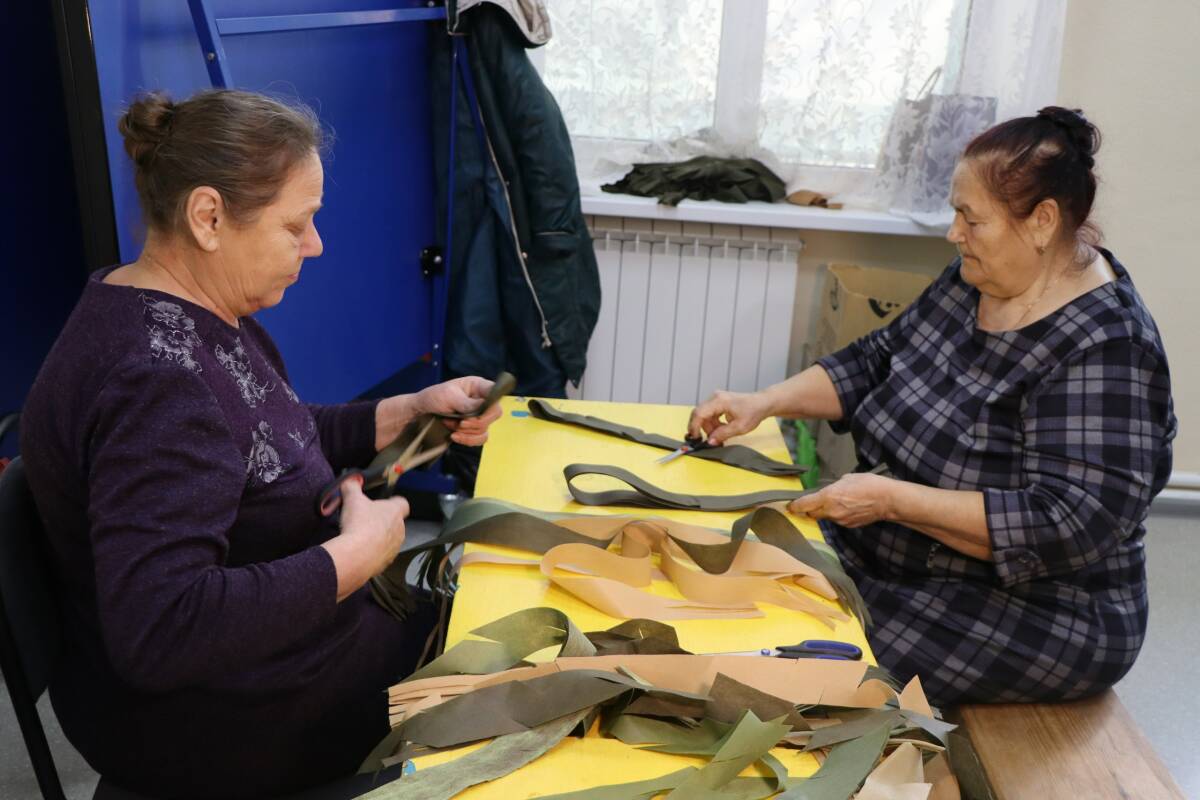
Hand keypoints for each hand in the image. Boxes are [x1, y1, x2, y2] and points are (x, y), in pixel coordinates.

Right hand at [329, 476, 408, 595]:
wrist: (357, 556)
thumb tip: (351, 481)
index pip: (402, 503)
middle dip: (382, 521)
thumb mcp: (352, 500)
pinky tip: (359, 551)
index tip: (382, 502)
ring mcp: (394, 548)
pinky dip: (372, 553)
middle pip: (395, 522)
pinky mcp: (386, 563)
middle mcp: (400, 530)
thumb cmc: (359, 525)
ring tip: (360, 537)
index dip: (393, 502)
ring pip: (389, 540)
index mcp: (395, 511)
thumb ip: (352, 487)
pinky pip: (381, 555)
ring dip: (378, 538)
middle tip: (365, 520)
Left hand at [413, 376, 501, 446]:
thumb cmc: (434, 397)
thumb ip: (467, 403)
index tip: (477, 412)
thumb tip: (484, 406)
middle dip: (475, 422)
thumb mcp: (448, 396)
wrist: (422, 411)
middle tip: (460, 422)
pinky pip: (480, 439)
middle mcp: (483, 401)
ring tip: (450, 424)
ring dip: (466, 431)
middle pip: (494, 414)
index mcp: (479, 387)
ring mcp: (480, 416)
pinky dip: (468, 440)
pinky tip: (454, 436)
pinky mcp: (475, 429)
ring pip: (485, 429)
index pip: (495, 393)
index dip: (491, 404)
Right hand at [688, 390, 773, 444]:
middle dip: (702, 429)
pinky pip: (710, 414)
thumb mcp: (739, 427)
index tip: (695, 438)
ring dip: (710, 427)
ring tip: (720, 435)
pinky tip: (722, 429)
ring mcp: (716, 398)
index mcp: (719, 401)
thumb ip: (723, 434)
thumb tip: (710, 441)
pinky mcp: (718, 402)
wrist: (762, 403)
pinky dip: (713, 423)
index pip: (699, 413)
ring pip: (704, 415)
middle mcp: (715, 397)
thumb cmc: (754, 411)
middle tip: (709, 440)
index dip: (694, 427)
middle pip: (700, 414)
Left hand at [787, 473, 895, 528]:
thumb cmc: (869, 484)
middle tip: (812, 502)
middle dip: (809, 509)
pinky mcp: (848, 525)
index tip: (789, 506)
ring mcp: (840, 520)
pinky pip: (837, 520)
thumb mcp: (847, 478)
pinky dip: (838, 514)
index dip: (794, 506)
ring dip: (826, 511)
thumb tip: (829, 490)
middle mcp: (831, 511)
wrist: (887, 500)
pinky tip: (848, 507)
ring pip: (825, 518)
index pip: (803, 505)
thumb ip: (833, 486)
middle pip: (811, 514)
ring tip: (838, 501)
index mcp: (828, 497)